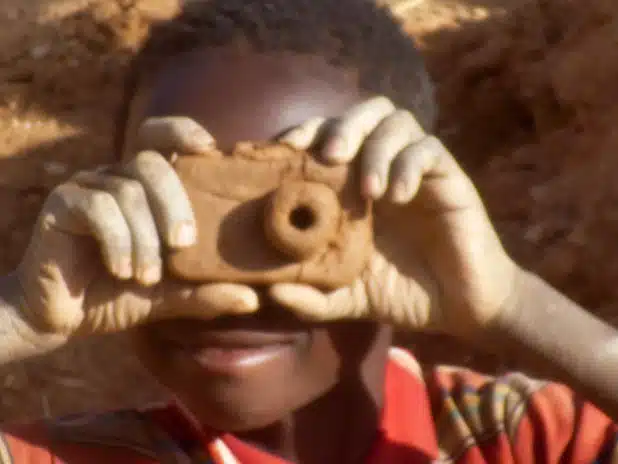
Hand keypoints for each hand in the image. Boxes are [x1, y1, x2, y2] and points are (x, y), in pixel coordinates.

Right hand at [15, 117, 258, 335]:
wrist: (65, 318)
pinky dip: (117, 240)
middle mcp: (117, 178)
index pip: (162, 138)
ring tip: (146, 277)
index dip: (183, 132)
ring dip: (143, 239)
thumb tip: (253, 300)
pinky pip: (96, 206)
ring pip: (127, 190)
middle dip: (173, 204)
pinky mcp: (62, 203)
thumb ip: (206, 291)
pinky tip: (121, 271)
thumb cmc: (122, 295)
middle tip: (183, 244)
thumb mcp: (170, 294)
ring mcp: (87, 186)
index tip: (210, 148)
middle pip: (150, 163)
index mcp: (146, 188)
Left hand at [270, 96, 518, 339]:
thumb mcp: (348, 297)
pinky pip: (430, 150)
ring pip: (397, 122)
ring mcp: (416, 170)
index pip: (327, 136)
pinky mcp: (449, 178)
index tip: (287, 148)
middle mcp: (383, 168)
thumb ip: (313, 298)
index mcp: (353, 186)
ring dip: (378, 147)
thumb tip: (270, 295)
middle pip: (363, 114)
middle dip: (344, 126)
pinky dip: (410, 164)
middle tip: (330, 156)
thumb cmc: (401, 293)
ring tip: (369, 189)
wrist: (457, 308)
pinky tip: (399, 195)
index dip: (306, 132)